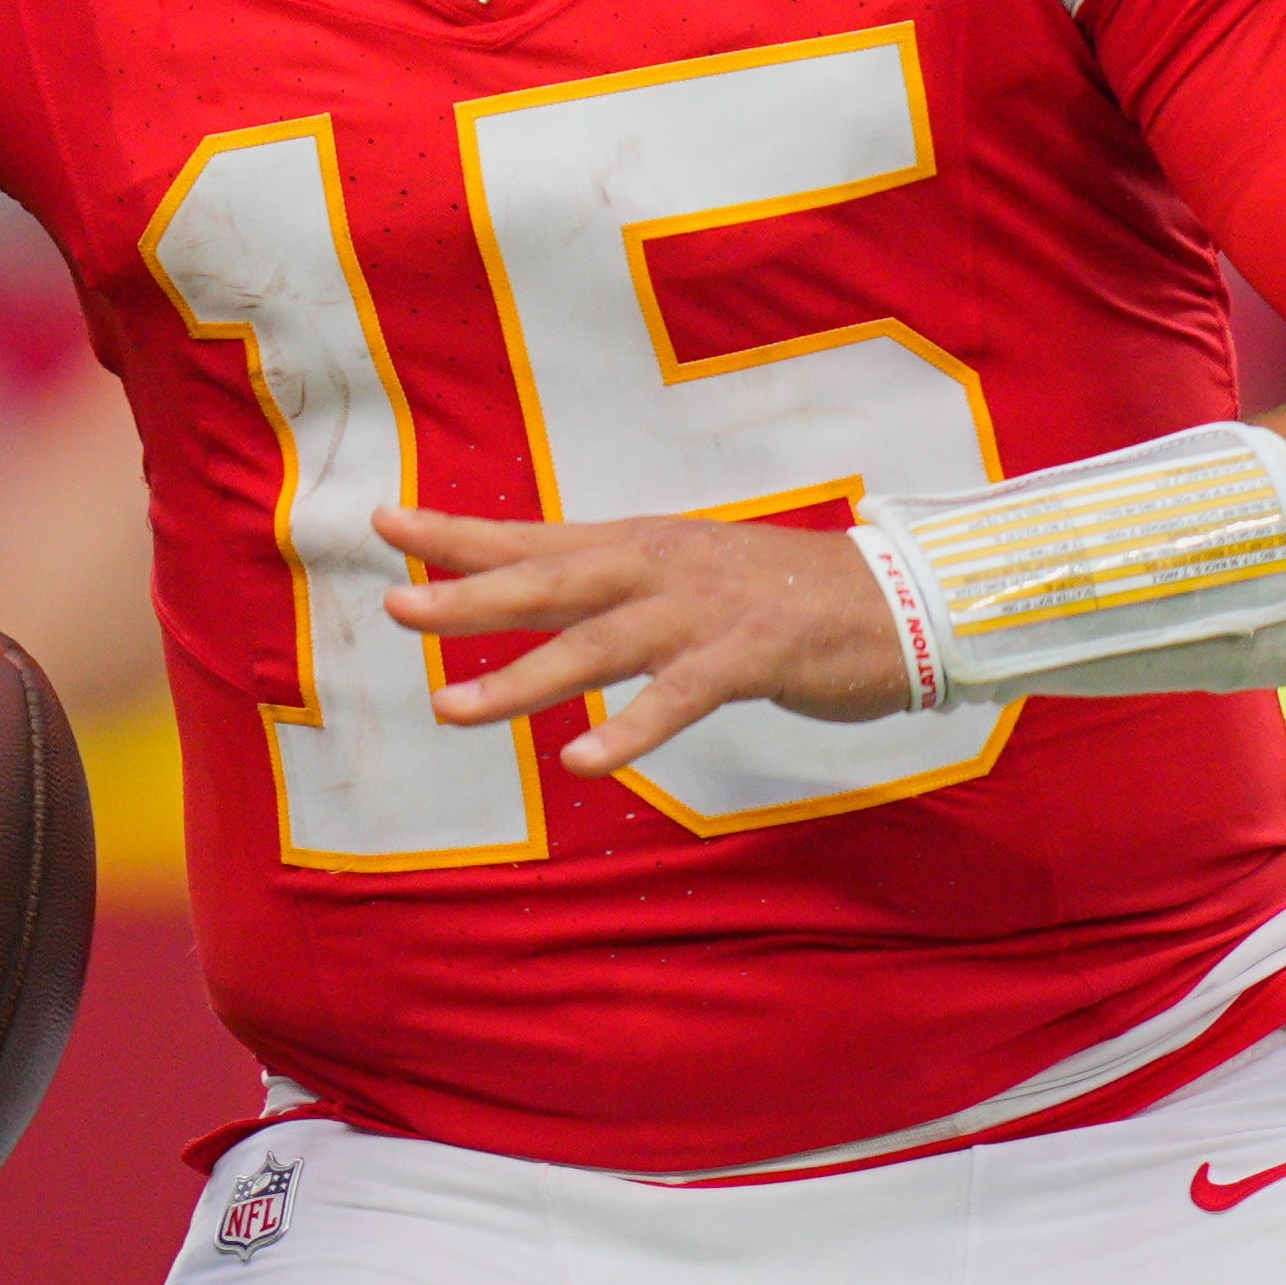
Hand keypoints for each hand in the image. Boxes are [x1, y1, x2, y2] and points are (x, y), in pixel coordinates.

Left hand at [378, 506, 909, 779]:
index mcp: (643, 547)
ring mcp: (705, 609)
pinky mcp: (751, 654)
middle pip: (552, 580)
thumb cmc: (786, 596)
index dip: (460, 535)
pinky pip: (678, 696)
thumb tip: (535, 599)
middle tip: (397, 609)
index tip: (384, 526)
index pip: (536, 538)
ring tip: (452, 706)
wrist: (901, 601)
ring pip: (598, 642)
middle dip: (470, 596)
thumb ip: (616, 592)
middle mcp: (662, 567)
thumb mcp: (689, 579)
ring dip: (522, 677)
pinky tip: (581, 758)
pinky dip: (629, 727)